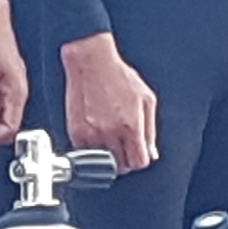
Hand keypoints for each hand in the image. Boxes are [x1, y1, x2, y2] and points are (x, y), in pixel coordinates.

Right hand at [60, 32, 156, 174]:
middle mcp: (112, 133)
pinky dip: (91, 150)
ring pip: (101, 163)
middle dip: (125, 160)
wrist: (91, 62)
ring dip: (107, 157)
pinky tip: (95, 136)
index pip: (139, 162)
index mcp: (132, 126)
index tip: (137, 154)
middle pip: (121, 166)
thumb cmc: (119, 76)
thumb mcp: (146, 100)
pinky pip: (84, 153)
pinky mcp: (76, 131)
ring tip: (109, 142)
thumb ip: (150, 130)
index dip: (140, 160)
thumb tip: (151, 153)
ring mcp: (92, 133)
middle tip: (123, 149)